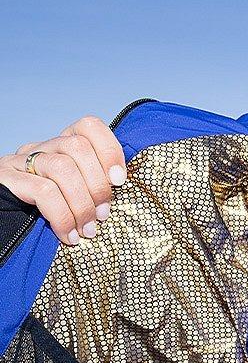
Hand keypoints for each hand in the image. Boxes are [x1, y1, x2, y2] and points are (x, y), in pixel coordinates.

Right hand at [0, 115, 126, 245]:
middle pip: (77, 147)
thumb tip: (121, 188)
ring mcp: (20, 162)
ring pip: (61, 168)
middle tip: (103, 215)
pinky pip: (43, 192)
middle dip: (97, 184)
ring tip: (88, 229)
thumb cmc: (44, 212)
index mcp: (60, 147)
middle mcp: (40, 149)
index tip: (119, 180)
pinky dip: (62, 216)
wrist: (3, 227)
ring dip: (81, 203)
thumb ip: (92, 185)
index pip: (88, 127)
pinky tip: (68, 235)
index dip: (109, 150)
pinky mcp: (7, 180)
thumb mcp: (74, 194)